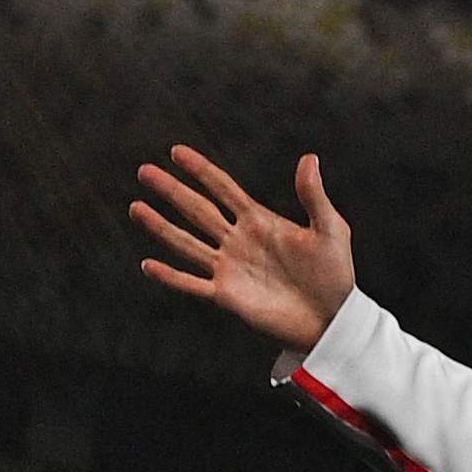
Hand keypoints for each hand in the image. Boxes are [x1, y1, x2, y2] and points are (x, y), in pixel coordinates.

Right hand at [129, 146, 357, 350]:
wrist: (332, 319)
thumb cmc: (335, 275)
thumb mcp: (330, 230)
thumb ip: (314, 196)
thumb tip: (309, 158)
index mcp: (259, 220)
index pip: (223, 188)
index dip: (200, 170)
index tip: (176, 152)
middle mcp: (238, 240)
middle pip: (197, 210)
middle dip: (171, 191)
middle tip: (144, 171)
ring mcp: (230, 268)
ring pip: (187, 243)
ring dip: (161, 227)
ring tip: (135, 208)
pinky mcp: (228, 296)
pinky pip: (193, 284)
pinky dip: (171, 276)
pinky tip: (148, 265)